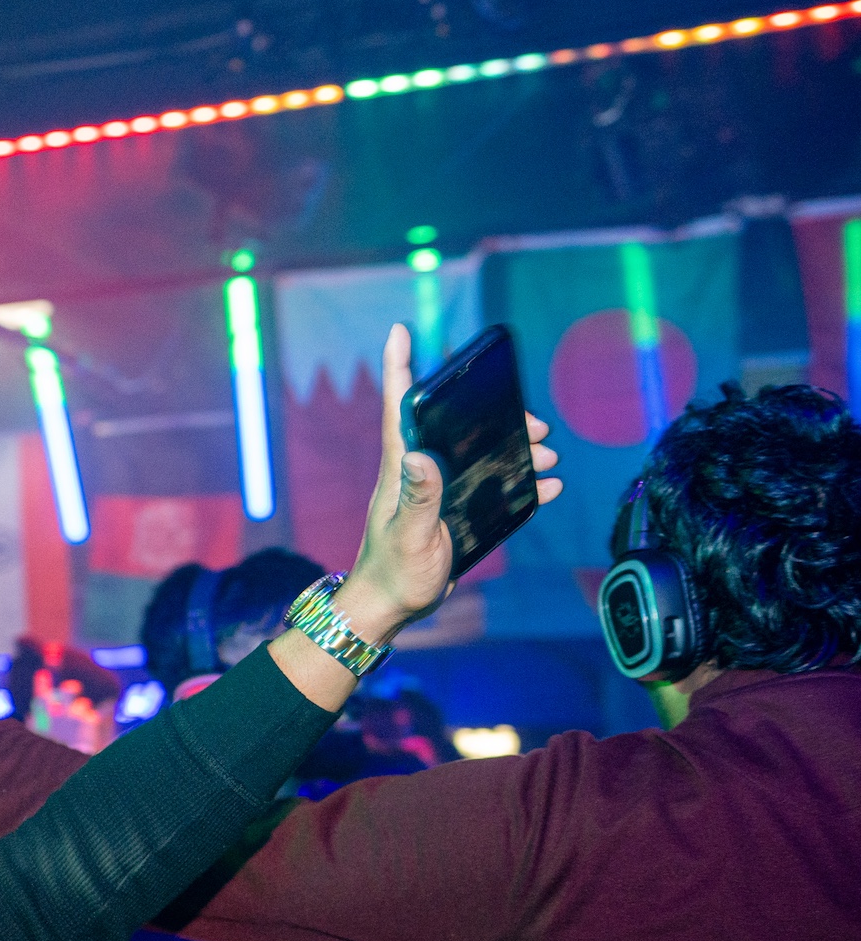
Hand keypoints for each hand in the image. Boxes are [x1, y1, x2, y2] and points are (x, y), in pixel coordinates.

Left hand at [338, 325, 562, 644]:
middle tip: (535, 423)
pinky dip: (521, 483)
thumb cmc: (393, 574)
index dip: (398, 368)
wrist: (392, 610)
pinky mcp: (452, 512)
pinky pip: (491, 487)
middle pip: (455, 427)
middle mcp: (418, 472)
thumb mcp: (410, 537)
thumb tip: (419, 453)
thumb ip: (419, 497)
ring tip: (548, 452)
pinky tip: (548, 484)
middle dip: (494, 416)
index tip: (400, 330)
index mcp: (401, 470)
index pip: (398, 409)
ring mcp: (436, 491)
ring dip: (516, 449)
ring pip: (480, 454)